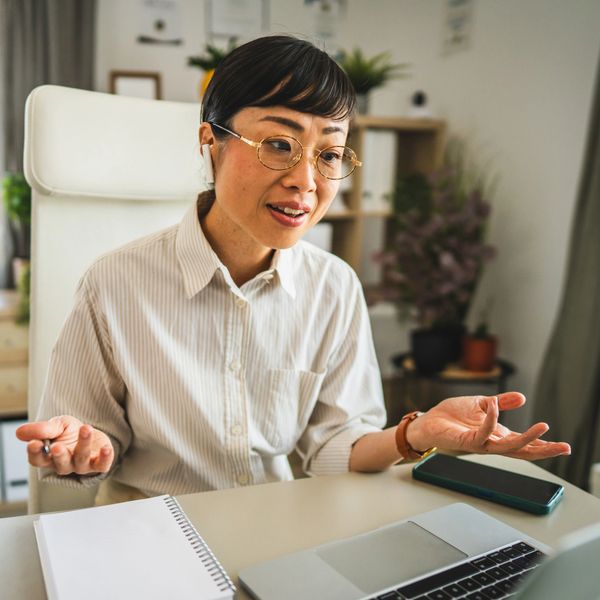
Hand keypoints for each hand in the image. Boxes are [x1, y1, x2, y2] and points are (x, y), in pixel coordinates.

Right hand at [16, 416, 113, 474]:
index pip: (38, 460)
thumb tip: (20, 432)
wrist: (89, 433)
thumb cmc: (68, 431)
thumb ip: (42, 429)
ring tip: (85, 429)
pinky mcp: (98, 464)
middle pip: (60, 463)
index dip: (35, 453)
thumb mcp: (56, 425)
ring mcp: (82, 466)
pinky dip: (105, 457)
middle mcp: (64, 465)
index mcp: (49, 457)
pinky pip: (102, 465)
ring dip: (83, 444)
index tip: (33, 443)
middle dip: (59, 455)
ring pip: (81, 459)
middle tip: (57, 446)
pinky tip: (106, 448)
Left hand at [405, 392, 570, 460]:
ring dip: (526, 438)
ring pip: (508, 447)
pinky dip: (491, 420)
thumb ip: (502, 402)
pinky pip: (483, 433)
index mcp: (497, 434)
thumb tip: (522, 398)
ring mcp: (480, 444)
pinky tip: (495, 408)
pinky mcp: (467, 441)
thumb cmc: (452, 415)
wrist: (429, 421)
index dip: (543, 444)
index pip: (524, 442)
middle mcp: (491, 442)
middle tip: (565, 447)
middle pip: (523, 451)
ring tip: (543, 428)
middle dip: (544, 450)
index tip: (564, 446)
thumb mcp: (482, 404)